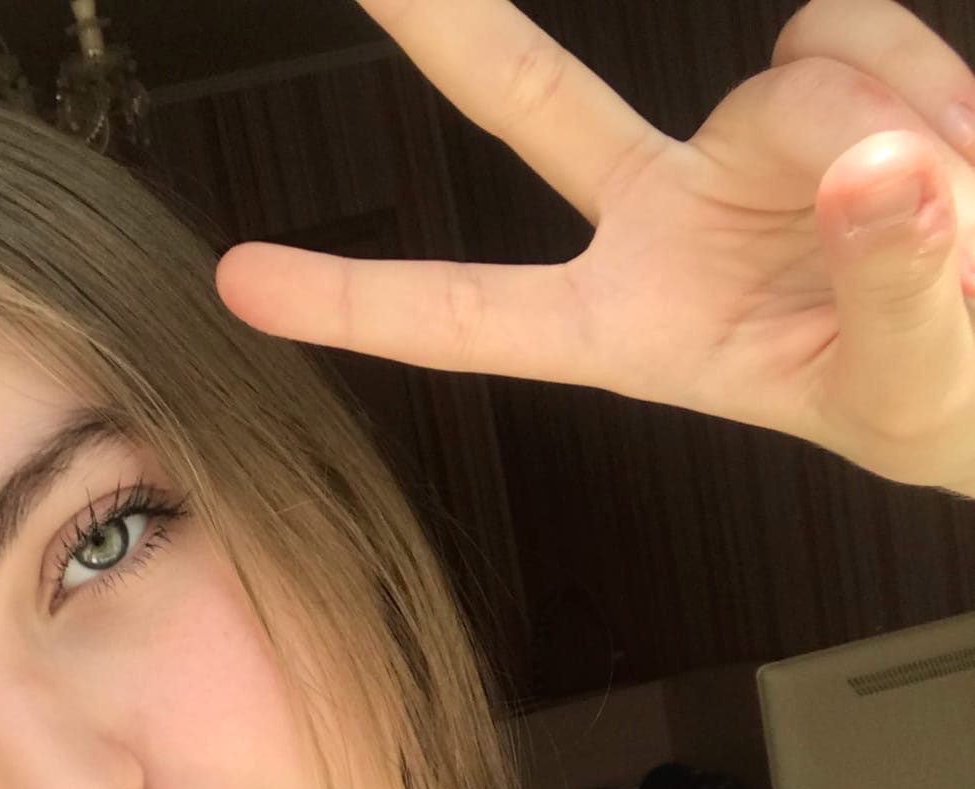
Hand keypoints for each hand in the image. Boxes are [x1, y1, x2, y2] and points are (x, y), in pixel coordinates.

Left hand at [215, 0, 974, 497]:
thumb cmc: (942, 397)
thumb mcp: (916, 388)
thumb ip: (896, 290)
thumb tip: (872, 171)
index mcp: (637, 326)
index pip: (475, 316)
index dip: (361, 302)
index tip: (240, 281)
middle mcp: (666, 216)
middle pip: (530, 105)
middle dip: (445, 26)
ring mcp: (740, 136)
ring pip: (791, 68)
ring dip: (897, 121)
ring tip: (963, 211)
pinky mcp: (824, 68)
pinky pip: (856, 28)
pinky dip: (926, 82)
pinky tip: (964, 150)